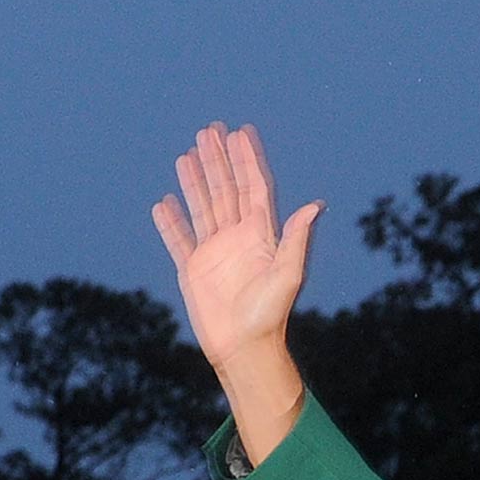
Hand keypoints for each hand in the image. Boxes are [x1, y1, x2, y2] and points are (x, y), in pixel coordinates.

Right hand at [152, 123, 320, 371]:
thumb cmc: (270, 315)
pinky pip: (178, 240)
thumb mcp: (288, 275)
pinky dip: (170, 222)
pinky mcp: (193, 270)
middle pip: (226, 190)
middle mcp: (238, 239)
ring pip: (202, 207)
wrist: (245, 349)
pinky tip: (164, 203)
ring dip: (195, 181)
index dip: (248, 159)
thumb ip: (296, 238)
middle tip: (209, 129)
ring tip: (187, 154)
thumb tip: (315, 204)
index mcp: (261, 236)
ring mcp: (214, 253)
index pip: (254, 188)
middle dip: (218, 160)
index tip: (241, 132)